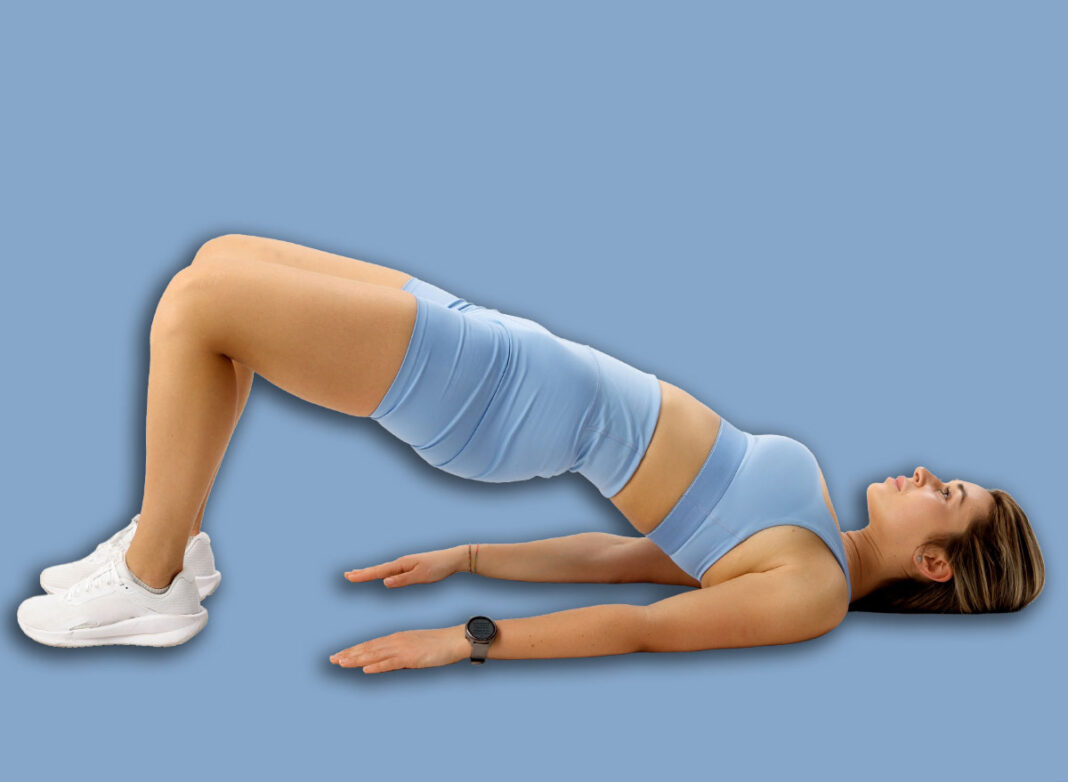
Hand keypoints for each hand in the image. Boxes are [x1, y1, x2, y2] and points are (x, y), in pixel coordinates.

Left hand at [330, 625, 468, 672]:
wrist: (454, 640)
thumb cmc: (437, 646)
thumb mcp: (414, 651)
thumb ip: (399, 658)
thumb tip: (385, 666)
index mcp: (397, 638)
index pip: (370, 645)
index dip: (354, 650)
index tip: (339, 655)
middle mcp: (396, 641)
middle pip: (369, 648)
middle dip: (349, 654)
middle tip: (331, 659)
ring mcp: (403, 648)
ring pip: (375, 654)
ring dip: (357, 659)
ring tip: (341, 662)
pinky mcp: (411, 657)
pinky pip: (391, 663)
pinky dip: (377, 666)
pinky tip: (366, 669)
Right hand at [345, 546, 464, 587]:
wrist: (453, 558)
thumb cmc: (439, 568)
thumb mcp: (421, 576)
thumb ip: (402, 580)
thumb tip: (384, 582)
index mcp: (402, 564)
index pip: (379, 571)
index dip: (363, 575)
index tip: (349, 577)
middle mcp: (401, 562)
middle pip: (378, 568)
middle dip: (362, 572)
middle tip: (346, 575)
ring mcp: (405, 563)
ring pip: (383, 569)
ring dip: (370, 571)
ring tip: (357, 573)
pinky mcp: (411, 566)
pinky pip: (391, 569)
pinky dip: (382, 571)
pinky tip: (382, 574)